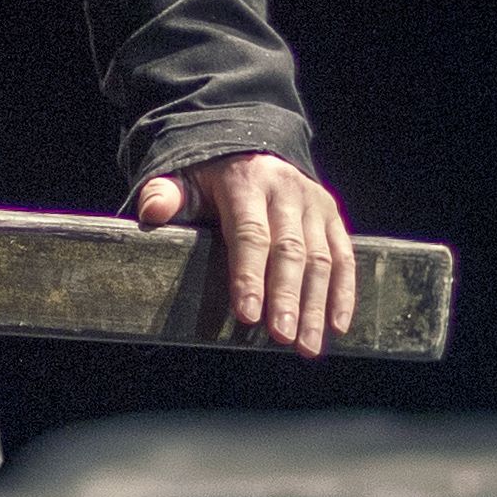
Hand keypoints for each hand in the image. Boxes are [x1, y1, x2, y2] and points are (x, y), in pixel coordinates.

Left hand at [133, 151, 356, 354]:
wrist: (254, 150)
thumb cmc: (213, 180)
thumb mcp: (185, 180)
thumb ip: (166, 195)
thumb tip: (152, 212)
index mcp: (248, 183)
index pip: (250, 234)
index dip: (249, 276)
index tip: (248, 314)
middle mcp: (287, 192)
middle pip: (290, 250)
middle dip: (287, 297)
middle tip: (282, 336)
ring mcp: (315, 205)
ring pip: (321, 259)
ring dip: (316, 305)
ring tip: (307, 346)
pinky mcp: (333, 218)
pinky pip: (345, 258)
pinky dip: (343, 293)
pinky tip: (338, 326)